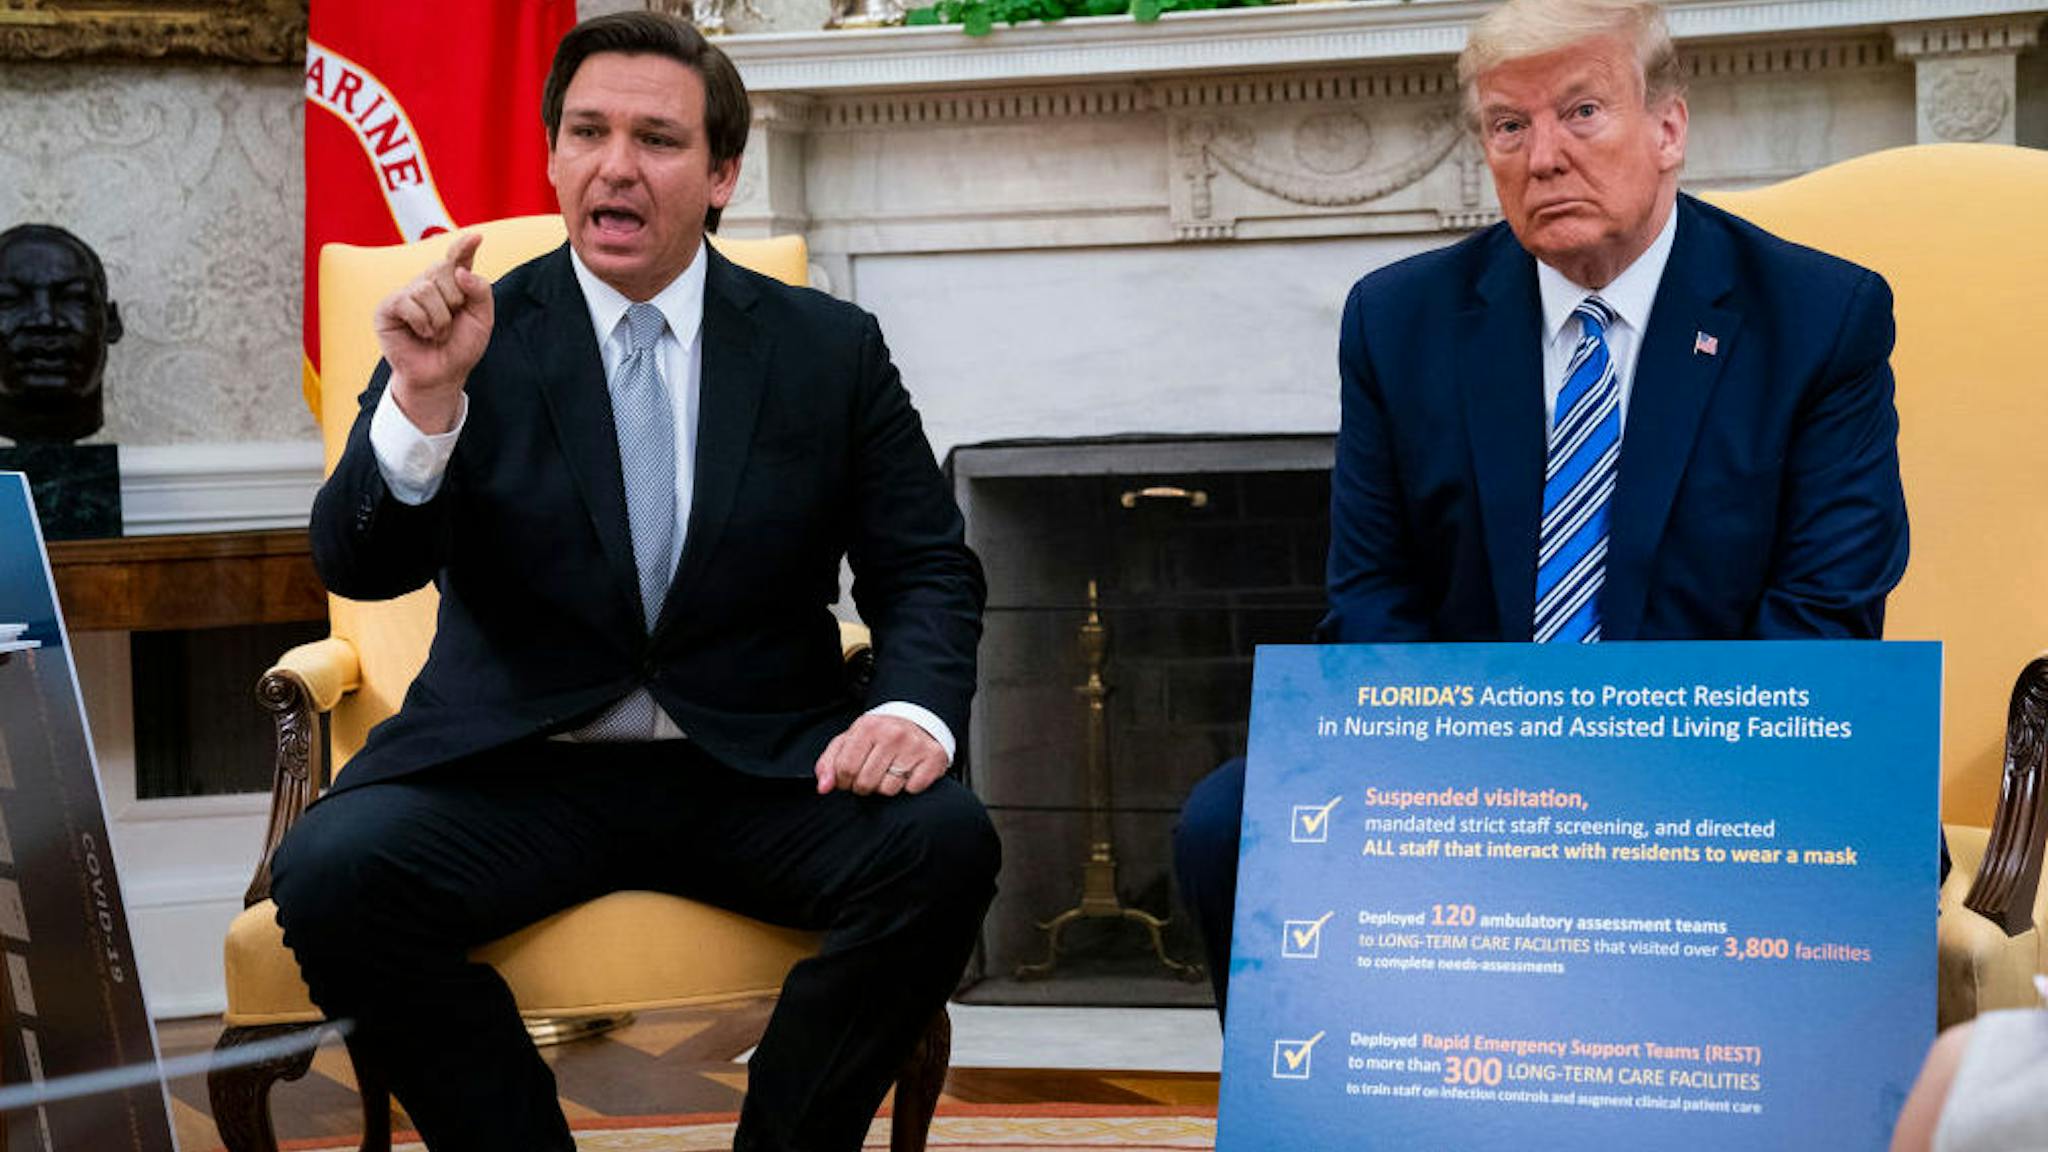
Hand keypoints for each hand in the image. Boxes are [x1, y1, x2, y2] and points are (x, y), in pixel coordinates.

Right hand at [373, 231, 493, 433]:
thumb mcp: (482, 320)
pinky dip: (422, 322)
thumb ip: (481, 291)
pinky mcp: (388, 306)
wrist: (442, 375)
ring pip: (427, 289)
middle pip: (445, 269)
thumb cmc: (460, 347)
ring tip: (437, 333)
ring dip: (440, 319)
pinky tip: (422, 333)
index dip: (464, 246)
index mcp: (452, 282)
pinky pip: (408, 302)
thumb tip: (460, 271)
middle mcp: (427, 282)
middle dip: (455, 301)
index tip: (476, 237)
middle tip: (450, 323)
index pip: (457, 257)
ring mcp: (406, 293)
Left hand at [814, 714, 945, 797]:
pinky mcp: (934, 758)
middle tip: (870, 774)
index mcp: (868, 727)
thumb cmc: (878, 736)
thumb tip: (823, 787)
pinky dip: (909, 786)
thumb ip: (829, 763)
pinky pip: (912, 789)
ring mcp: (915, 746)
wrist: (916, 722)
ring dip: (886, 786)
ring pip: (888, 789)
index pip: (845, 769)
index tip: (849, 777)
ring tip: (889, 771)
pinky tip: (908, 772)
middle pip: (866, 782)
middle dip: (863, 786)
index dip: (843, 781)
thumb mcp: (850, 741)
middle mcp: (893, 734)